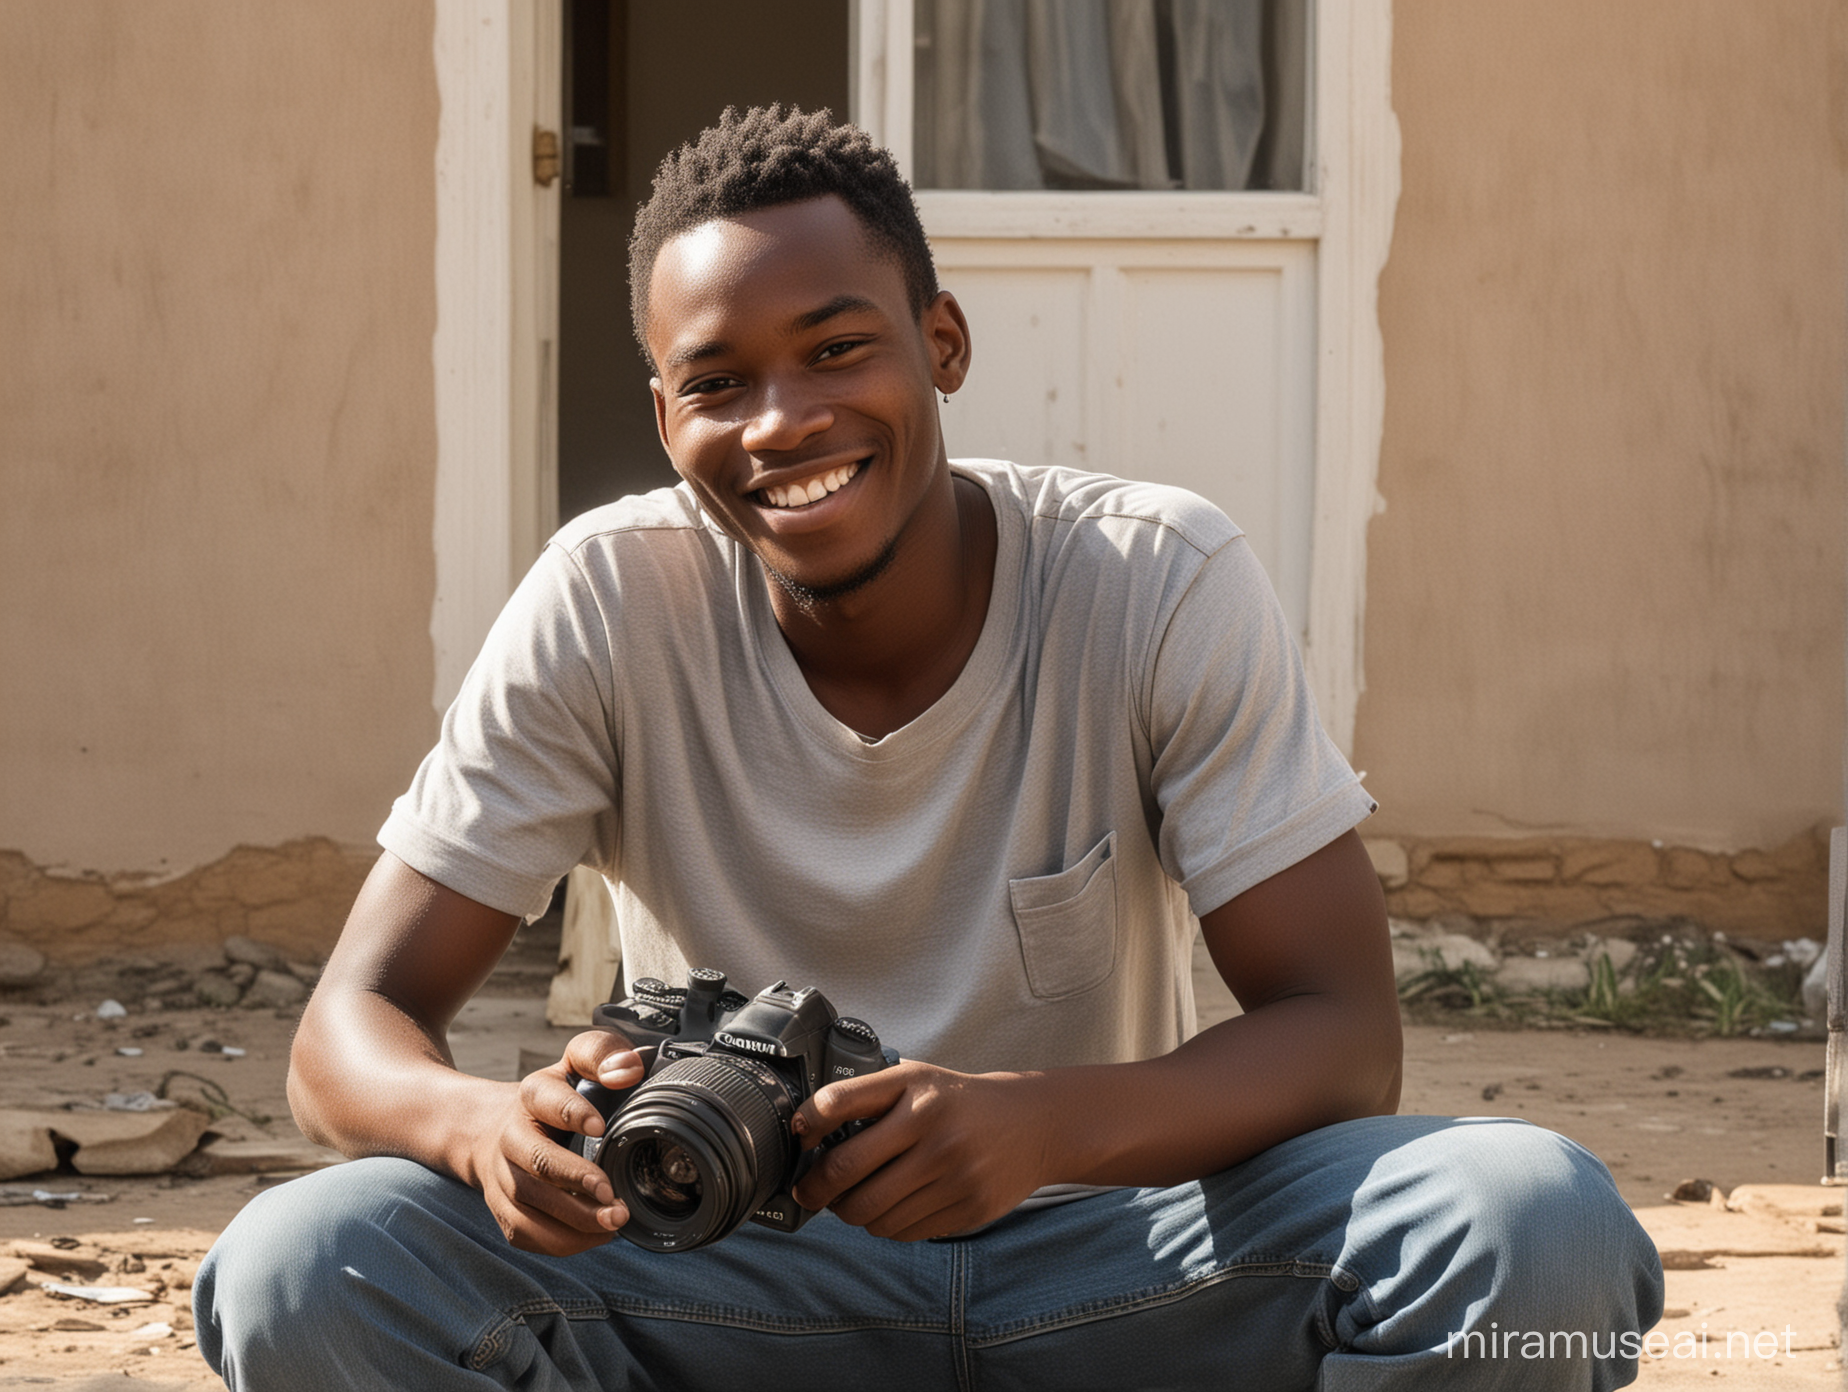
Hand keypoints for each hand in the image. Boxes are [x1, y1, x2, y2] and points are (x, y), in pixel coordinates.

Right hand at [464, 1029, 646, 1254]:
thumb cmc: (550, 1097)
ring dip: (574, 1220)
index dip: (573, 1112)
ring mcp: (502, 1178)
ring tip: (614, 1221)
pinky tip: (596, 1235)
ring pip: (529, 1207)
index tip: (601, 1126)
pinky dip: (562, 1242)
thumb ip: (601, 1054)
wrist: (489, 1128)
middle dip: (577, 1180)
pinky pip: (526, 1234)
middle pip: (538, 1162)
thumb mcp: (573, 1062)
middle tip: (613, 1195)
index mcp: (531, 1096)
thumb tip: (627, 1070)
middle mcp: (511, 1138)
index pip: (547, 1099)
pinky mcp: (502, 1210)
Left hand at [789, 1062, 1053, 1240]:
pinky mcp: (968, 1208)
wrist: (1031, 1125)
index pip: (838, 1104)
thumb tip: (806, 1130)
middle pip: (845, 1175)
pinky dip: (884, 1226)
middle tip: (809, 1191)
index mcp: (915, 1091)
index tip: (800, 1141)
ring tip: (854, 1199)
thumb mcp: (915, 1078)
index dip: (806, 1126)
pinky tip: (890, 1208)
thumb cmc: (956, 1101)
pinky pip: (902, 1231)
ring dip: (850, 1212)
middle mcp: (933, 1131)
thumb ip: (866, 1095)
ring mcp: (953, 1174)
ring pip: (871, 1213)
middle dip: (815, 1189)